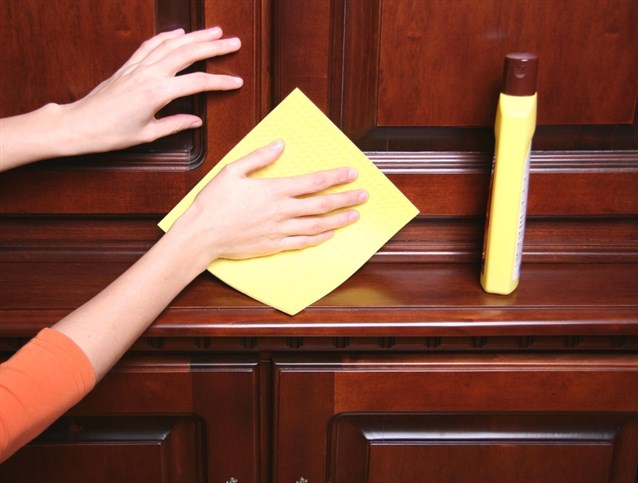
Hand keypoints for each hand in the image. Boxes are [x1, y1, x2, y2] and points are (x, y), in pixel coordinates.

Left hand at [60, 27, 242, 153]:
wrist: (79, 124)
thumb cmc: (110, 133)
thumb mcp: (147, 134)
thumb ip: (175, 125)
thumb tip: (196, 122)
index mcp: (156, 93)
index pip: (197, 82)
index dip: (220, 81)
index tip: (236, 81)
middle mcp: (148, 74)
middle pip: (188, 53)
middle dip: (214, 46)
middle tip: (234, 42)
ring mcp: (138, 66)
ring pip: (172, 44)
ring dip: (195, 36)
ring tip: (214, 32)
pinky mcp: (129, 65)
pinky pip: (152, 44)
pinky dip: (167, 36)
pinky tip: (179, 33)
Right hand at [172, 140, 367, 267]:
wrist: (202, 235)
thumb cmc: (213, 203)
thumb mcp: (232, 171)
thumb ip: (259, 157)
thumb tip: (280, 144)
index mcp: (273, 190)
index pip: (313, 182)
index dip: (335, 177)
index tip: (351, 173)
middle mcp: (281, 211)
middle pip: (321, 205)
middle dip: (345, 198)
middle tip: (363, 195)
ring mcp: (279, 230)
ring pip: (317, 225)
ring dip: (339, 219)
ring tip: (355, 215)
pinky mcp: (274, 245)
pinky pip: (303, 242)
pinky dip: (319, 238)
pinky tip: (329, 234)